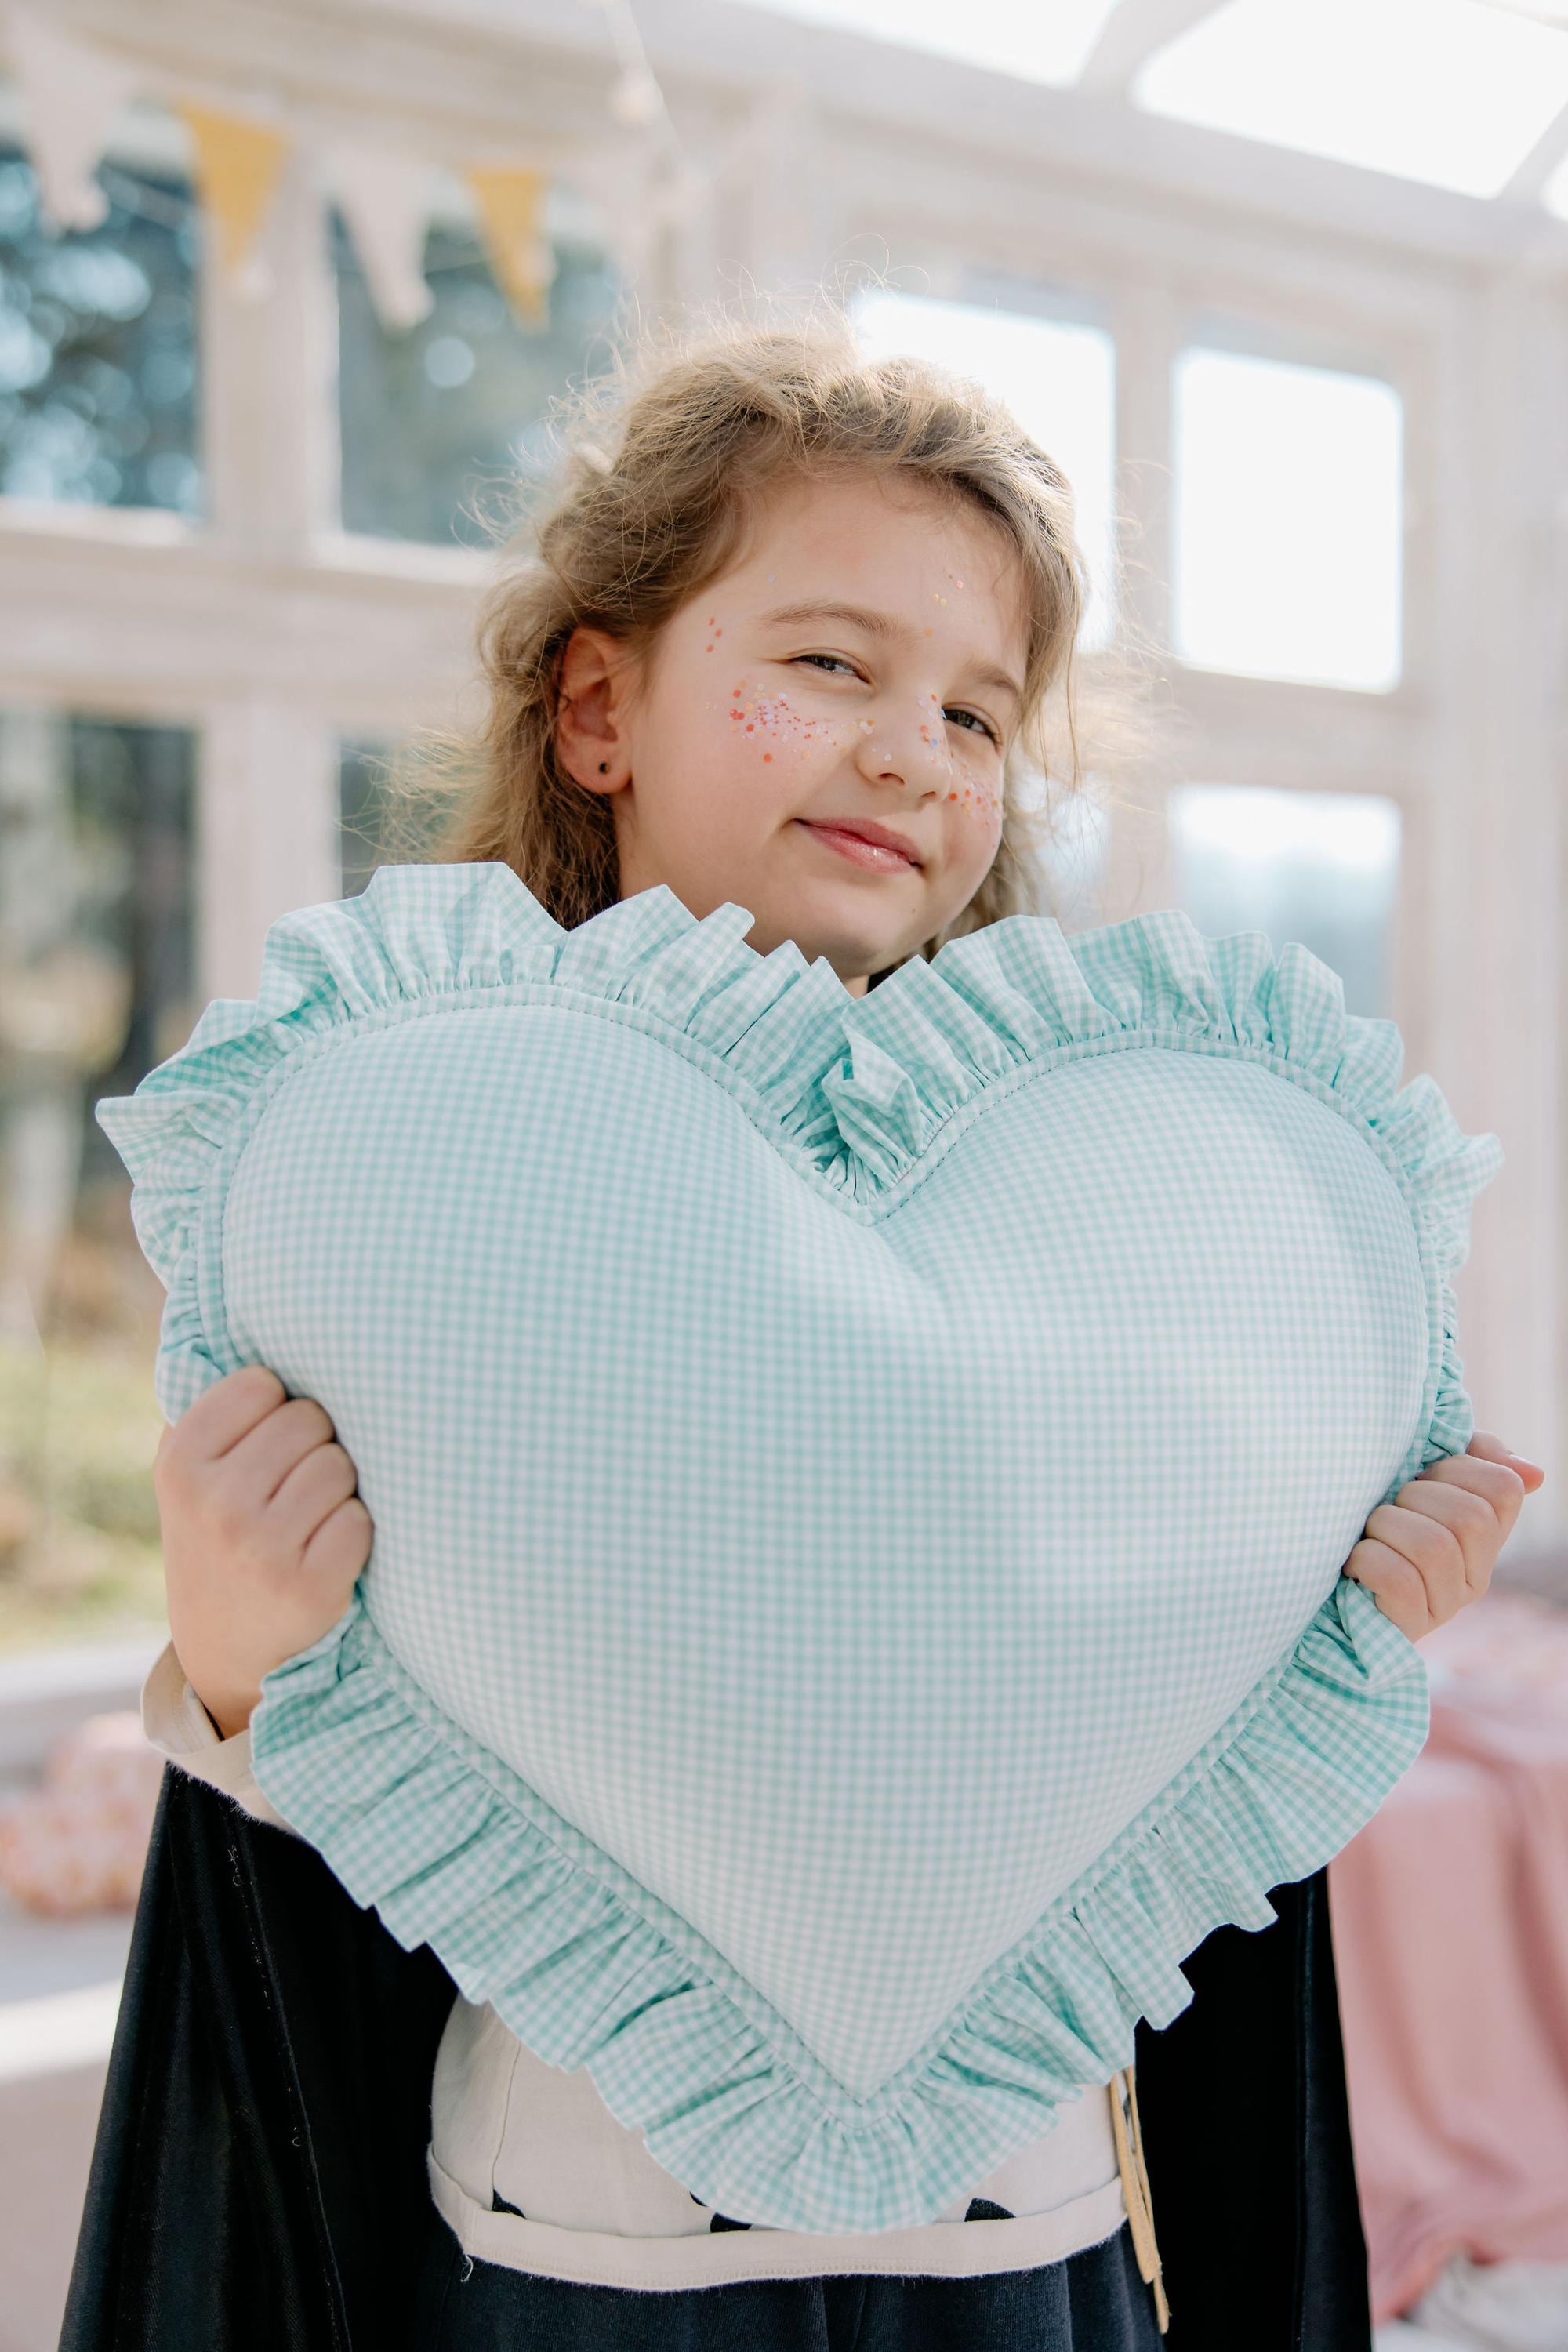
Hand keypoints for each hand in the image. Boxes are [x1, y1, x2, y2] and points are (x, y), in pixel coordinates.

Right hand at [153, 1364, 372, 1738]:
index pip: (264, 1383)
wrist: (225, 1651)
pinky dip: (355, 1531)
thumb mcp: (190, 1474)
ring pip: (341, 1465)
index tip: (266, 1445)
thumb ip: (217, 1409)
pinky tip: (326, 1552)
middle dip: (314, 1446)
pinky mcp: (311, 1586)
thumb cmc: (220, 1536)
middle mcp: (216, 1501)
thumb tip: (276, 1328)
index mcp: (181, 1461)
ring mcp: (262, 1546)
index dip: (278, 1409)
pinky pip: (362, 1519)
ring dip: (338, 1488)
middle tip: (291, 1489)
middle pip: (309, 1419)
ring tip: (307, 1520)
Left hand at [1341, 1430, 1545, 1642]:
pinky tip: (1354, 1561)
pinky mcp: (1410, 1626)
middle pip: (1470, 1517)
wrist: (1325, 1581)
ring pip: (1433, 1546)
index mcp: (1486, 1534)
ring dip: (1385, 1525)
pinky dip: (1368, 1559)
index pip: (1504, 1487)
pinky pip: (1399, 1581)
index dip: (1457, 1467)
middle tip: (1387, 1505)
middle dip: (1415, 1495)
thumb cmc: (1375, 1517)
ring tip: (1368, 1533)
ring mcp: (1445, 1605)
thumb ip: (1472, 1462)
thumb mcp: (1421, 1481)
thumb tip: (1532, 1473)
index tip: (1422, 1473)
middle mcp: (1475, 1575)